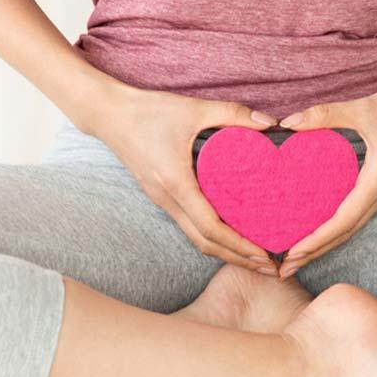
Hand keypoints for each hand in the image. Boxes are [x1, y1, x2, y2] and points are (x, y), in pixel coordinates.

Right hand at [91, 84, 280, 272]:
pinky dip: (210, 235)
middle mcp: (167, 199)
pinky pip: (187, 224)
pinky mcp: (160, 195)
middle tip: (269, 267)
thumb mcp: (194, 108)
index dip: (240, 245)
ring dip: (224, 250)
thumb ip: (232, 113)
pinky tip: (229, 231)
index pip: (211, 227)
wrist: (108, 113)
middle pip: (205, 243)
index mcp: (176, 183)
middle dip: (238, 258)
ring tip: (253, 255)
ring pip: (195, 236)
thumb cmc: (148, 111)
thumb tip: (268, 123)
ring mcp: (161, 199)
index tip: (264, 255)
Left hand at [276, 74, 376, 278]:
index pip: (342, 222)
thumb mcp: (364, 108)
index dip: (315, 240)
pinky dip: (337, 225)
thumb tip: (288, 123)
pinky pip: (358, 213)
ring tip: (298, 253)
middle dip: (315, 252)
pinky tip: (320, 225)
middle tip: (284, 269)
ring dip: (326, 242)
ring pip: (352, 226)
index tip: (291, 254)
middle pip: (345, 233)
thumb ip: (325, 115)